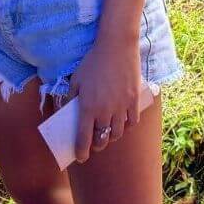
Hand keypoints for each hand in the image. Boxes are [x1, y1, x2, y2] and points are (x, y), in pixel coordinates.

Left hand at [68, 39, 141, 162]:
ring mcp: (121, 106)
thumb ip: (71, 99)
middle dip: (96, 146)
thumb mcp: (76, 79)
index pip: (83, 139)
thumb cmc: (93, 61)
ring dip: (111, 137)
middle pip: (102, 139)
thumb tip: (69, 113)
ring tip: (107, 132)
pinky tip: (122, 123)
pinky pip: (132, 122)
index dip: (81, 152)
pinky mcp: (134, 100)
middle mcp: (105, 111)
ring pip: (117, 133)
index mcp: (87, 108)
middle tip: (94, 144)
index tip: (80, 157)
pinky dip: (126, 126)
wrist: (117, 46)